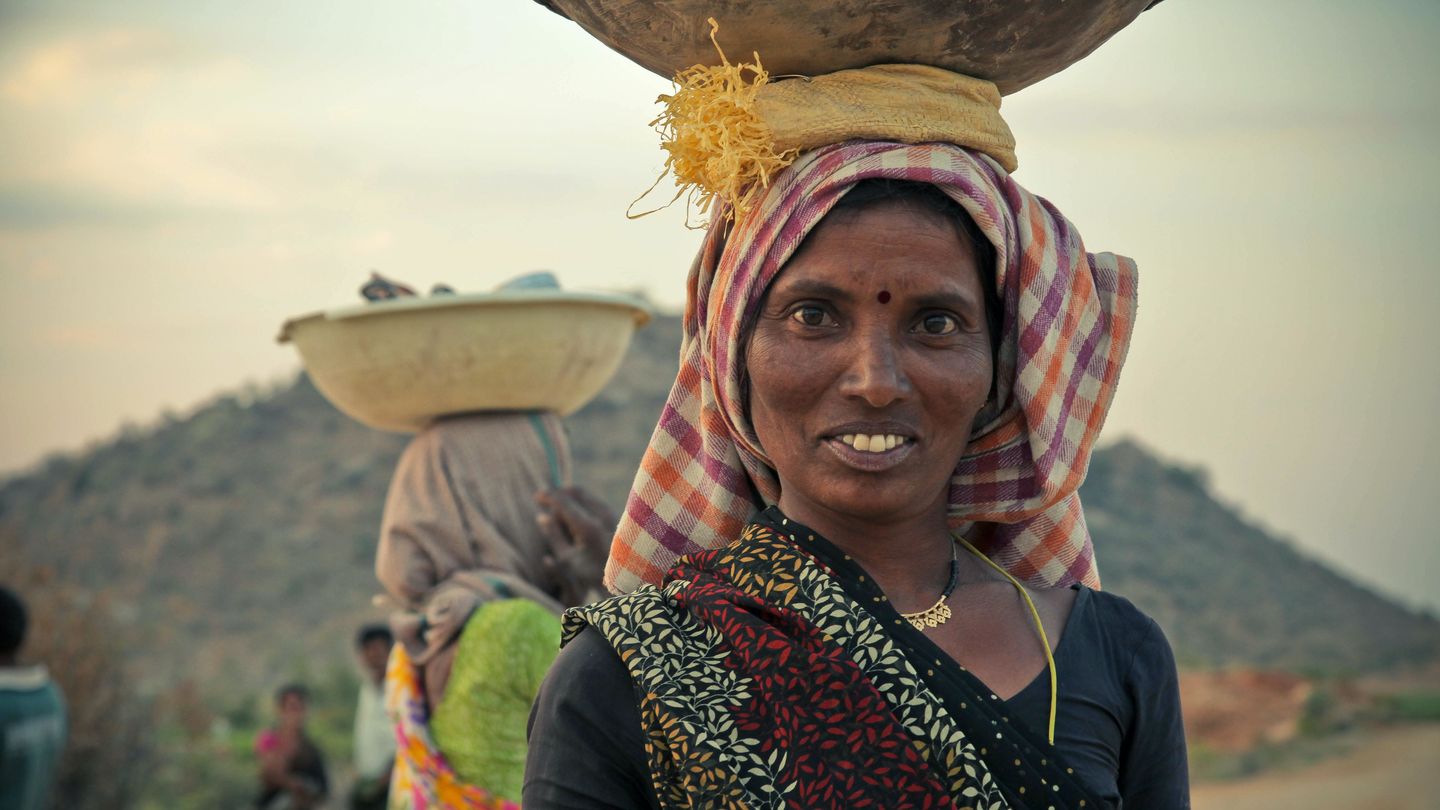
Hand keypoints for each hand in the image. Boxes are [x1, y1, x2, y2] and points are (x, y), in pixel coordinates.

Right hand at [535, 487, 617, 605]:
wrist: (624, 576)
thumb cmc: (592, 572)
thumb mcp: (567, 559)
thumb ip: (554, 536)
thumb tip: (541, 516)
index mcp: (588, 527)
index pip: (564, 501)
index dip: (548, 496)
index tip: (537, 496)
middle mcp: (601, 515)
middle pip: (575, 491)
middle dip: (559, 494)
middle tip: (545, 501)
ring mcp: (610, 512)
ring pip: (585, 494)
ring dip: (570, 498)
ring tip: (559, 515)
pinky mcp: (614, 513)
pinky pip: (592, 500)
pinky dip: (580, 503)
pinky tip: (574, 517)